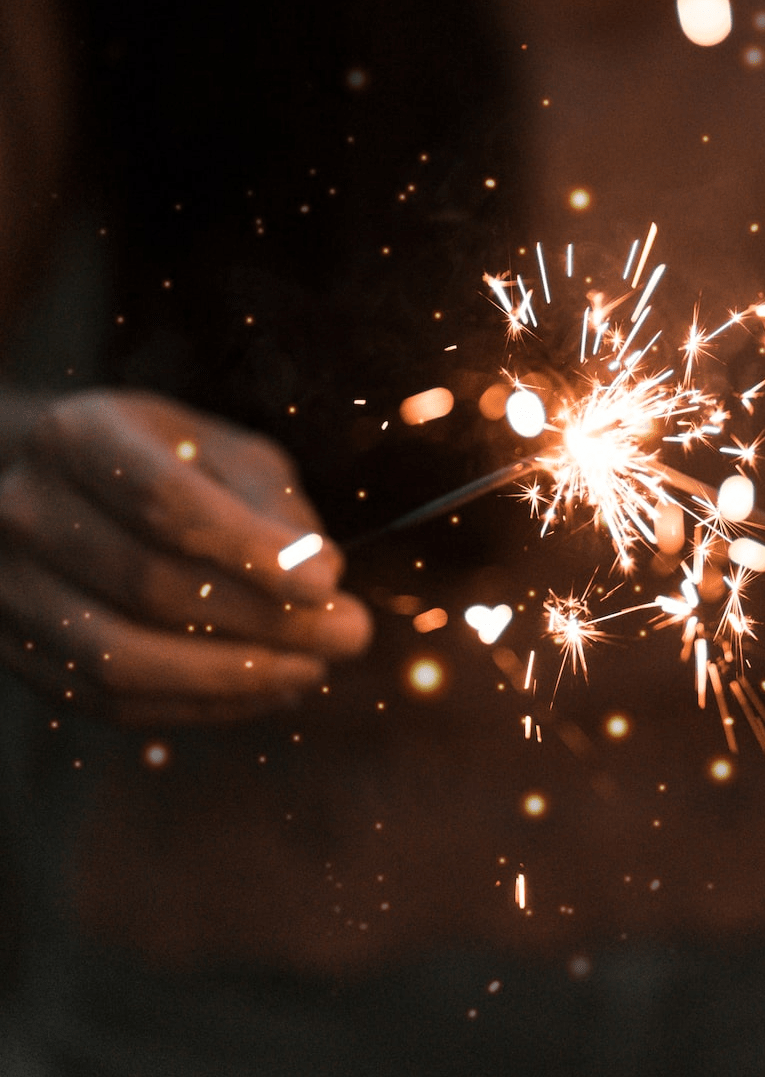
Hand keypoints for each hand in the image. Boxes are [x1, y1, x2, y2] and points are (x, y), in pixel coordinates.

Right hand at [0, 389, 371, 724]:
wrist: (62, 490)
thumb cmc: (168, 463)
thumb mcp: (225, 452)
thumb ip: (274, 504)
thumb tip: (323, 576)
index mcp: (80, 438)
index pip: (167, 504)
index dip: (251, 552)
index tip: (326, 586)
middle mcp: (27, 511)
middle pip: (152, 586)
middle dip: (266, 622)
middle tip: (350, 636)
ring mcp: (9, 587)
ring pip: (123, 658)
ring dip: (234, 678)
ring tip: (315, 670)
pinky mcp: (18, 652)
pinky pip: (109, 702)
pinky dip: (198, 706)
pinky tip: (267, 692)